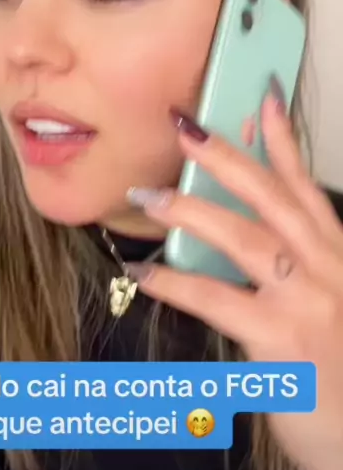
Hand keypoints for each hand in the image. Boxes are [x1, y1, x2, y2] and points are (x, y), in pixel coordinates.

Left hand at [127, 84, 342, 469]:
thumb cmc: (340, 370)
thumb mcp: (331, 305)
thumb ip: (298, 266)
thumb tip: (235, 233)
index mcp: (339, 257)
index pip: (307, 188)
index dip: (285, 141)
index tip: (263, 99)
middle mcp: (329, 270)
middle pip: (273, 199)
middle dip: (229, 158)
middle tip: (186, 128)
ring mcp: (307, 304)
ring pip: (244, 239)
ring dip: (191, 212)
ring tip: (147, 198)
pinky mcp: (281, 342)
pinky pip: (217, 300)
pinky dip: (176, 283)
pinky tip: (146, 275)